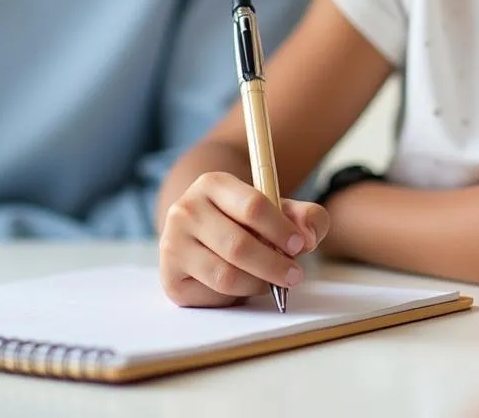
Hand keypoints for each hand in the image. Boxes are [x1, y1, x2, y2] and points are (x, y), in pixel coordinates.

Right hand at [159, 172, 329, 306]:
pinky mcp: (170, 277)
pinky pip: (213, 296)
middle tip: (295, 275)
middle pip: (238, 246)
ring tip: (272, 281)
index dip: (281, 229)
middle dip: (274, 265)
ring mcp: (173, 244)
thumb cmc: (244, 219)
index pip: (252, 206)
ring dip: (258, 284)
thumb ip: (305, 216)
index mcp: (212, 183)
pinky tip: (243, 285)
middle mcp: (185, 210)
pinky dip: (236, 296)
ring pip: (226, 275)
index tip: (300, 245)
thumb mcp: (276, 208)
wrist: (201, 229)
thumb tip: (308, 237)